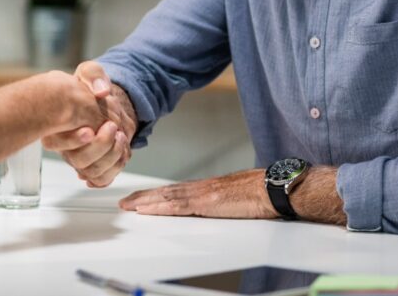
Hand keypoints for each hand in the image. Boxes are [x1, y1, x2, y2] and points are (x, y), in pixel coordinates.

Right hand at [42, 61, 136, 187]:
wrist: (106, 104)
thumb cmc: (91, 89)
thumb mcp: (90, 72)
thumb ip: (94, 75)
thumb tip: (101, 91)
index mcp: (56, 126)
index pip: (54, 142)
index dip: (72, 140)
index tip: (90, 129)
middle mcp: (65, 146)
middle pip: (77, 160)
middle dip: (100, 146)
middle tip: (112, 127)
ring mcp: (79, 158)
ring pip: (92, 171)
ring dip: (111, 156)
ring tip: (121, 137)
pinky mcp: (94, 165)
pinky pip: (102, 179)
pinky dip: (115, 168)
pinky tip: (123, 151)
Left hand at [118, 168, 276, 218]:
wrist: (272, 189)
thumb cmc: (259, 193)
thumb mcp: (234, 197)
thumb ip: (219, 202)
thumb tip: (213, 208)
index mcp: (206, 188)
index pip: (174, 190)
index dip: (155, 194)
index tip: (140, 198)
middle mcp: (200, 188)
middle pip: (165, 191)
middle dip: (143, 197)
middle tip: (125, 202)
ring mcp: (202, 194)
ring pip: (166, 197)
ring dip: (145, 202)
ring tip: (129, 206)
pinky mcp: (207, 202)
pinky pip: (177, 205)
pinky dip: (159, 207)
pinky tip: (146, 210)